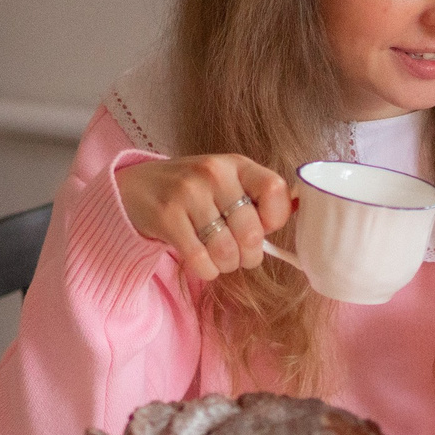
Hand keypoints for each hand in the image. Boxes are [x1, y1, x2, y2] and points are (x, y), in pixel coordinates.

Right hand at [115, 156, 294, 284]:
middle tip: (237, 253)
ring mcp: (188, 193)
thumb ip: (257, 198)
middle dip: (248, 255)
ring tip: (217, 256)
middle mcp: (213, 173)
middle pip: (251, 233)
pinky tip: (200, 260)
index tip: (264, 228)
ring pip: (227, 252)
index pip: (275, 189)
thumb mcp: (226, 183)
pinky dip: (206, 270)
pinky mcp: (167, 217)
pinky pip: (201, 261)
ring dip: (226, 265)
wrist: (134, 188)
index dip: (276, 219)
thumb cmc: (192, 192)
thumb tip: (299, 212)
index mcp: (235, 164)